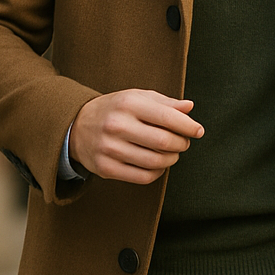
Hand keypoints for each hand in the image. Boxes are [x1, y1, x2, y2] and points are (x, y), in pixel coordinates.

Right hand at [69, 89, 202, 183]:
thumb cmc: (115, 110)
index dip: (188, 126)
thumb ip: (165, 103)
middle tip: (184, 142)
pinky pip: (143, 177)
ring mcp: (110, 148)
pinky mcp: (106, 168)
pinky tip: (158, 164)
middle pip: (164, 142)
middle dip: (182, 144)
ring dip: (171, 159)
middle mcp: (117, 125)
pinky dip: (158, 172)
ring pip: (156, 162)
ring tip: (171, 153)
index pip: (168, 117)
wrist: (76, 127)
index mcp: (128, 103)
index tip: (198, 131)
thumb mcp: (137, 98)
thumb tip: (189, 107)